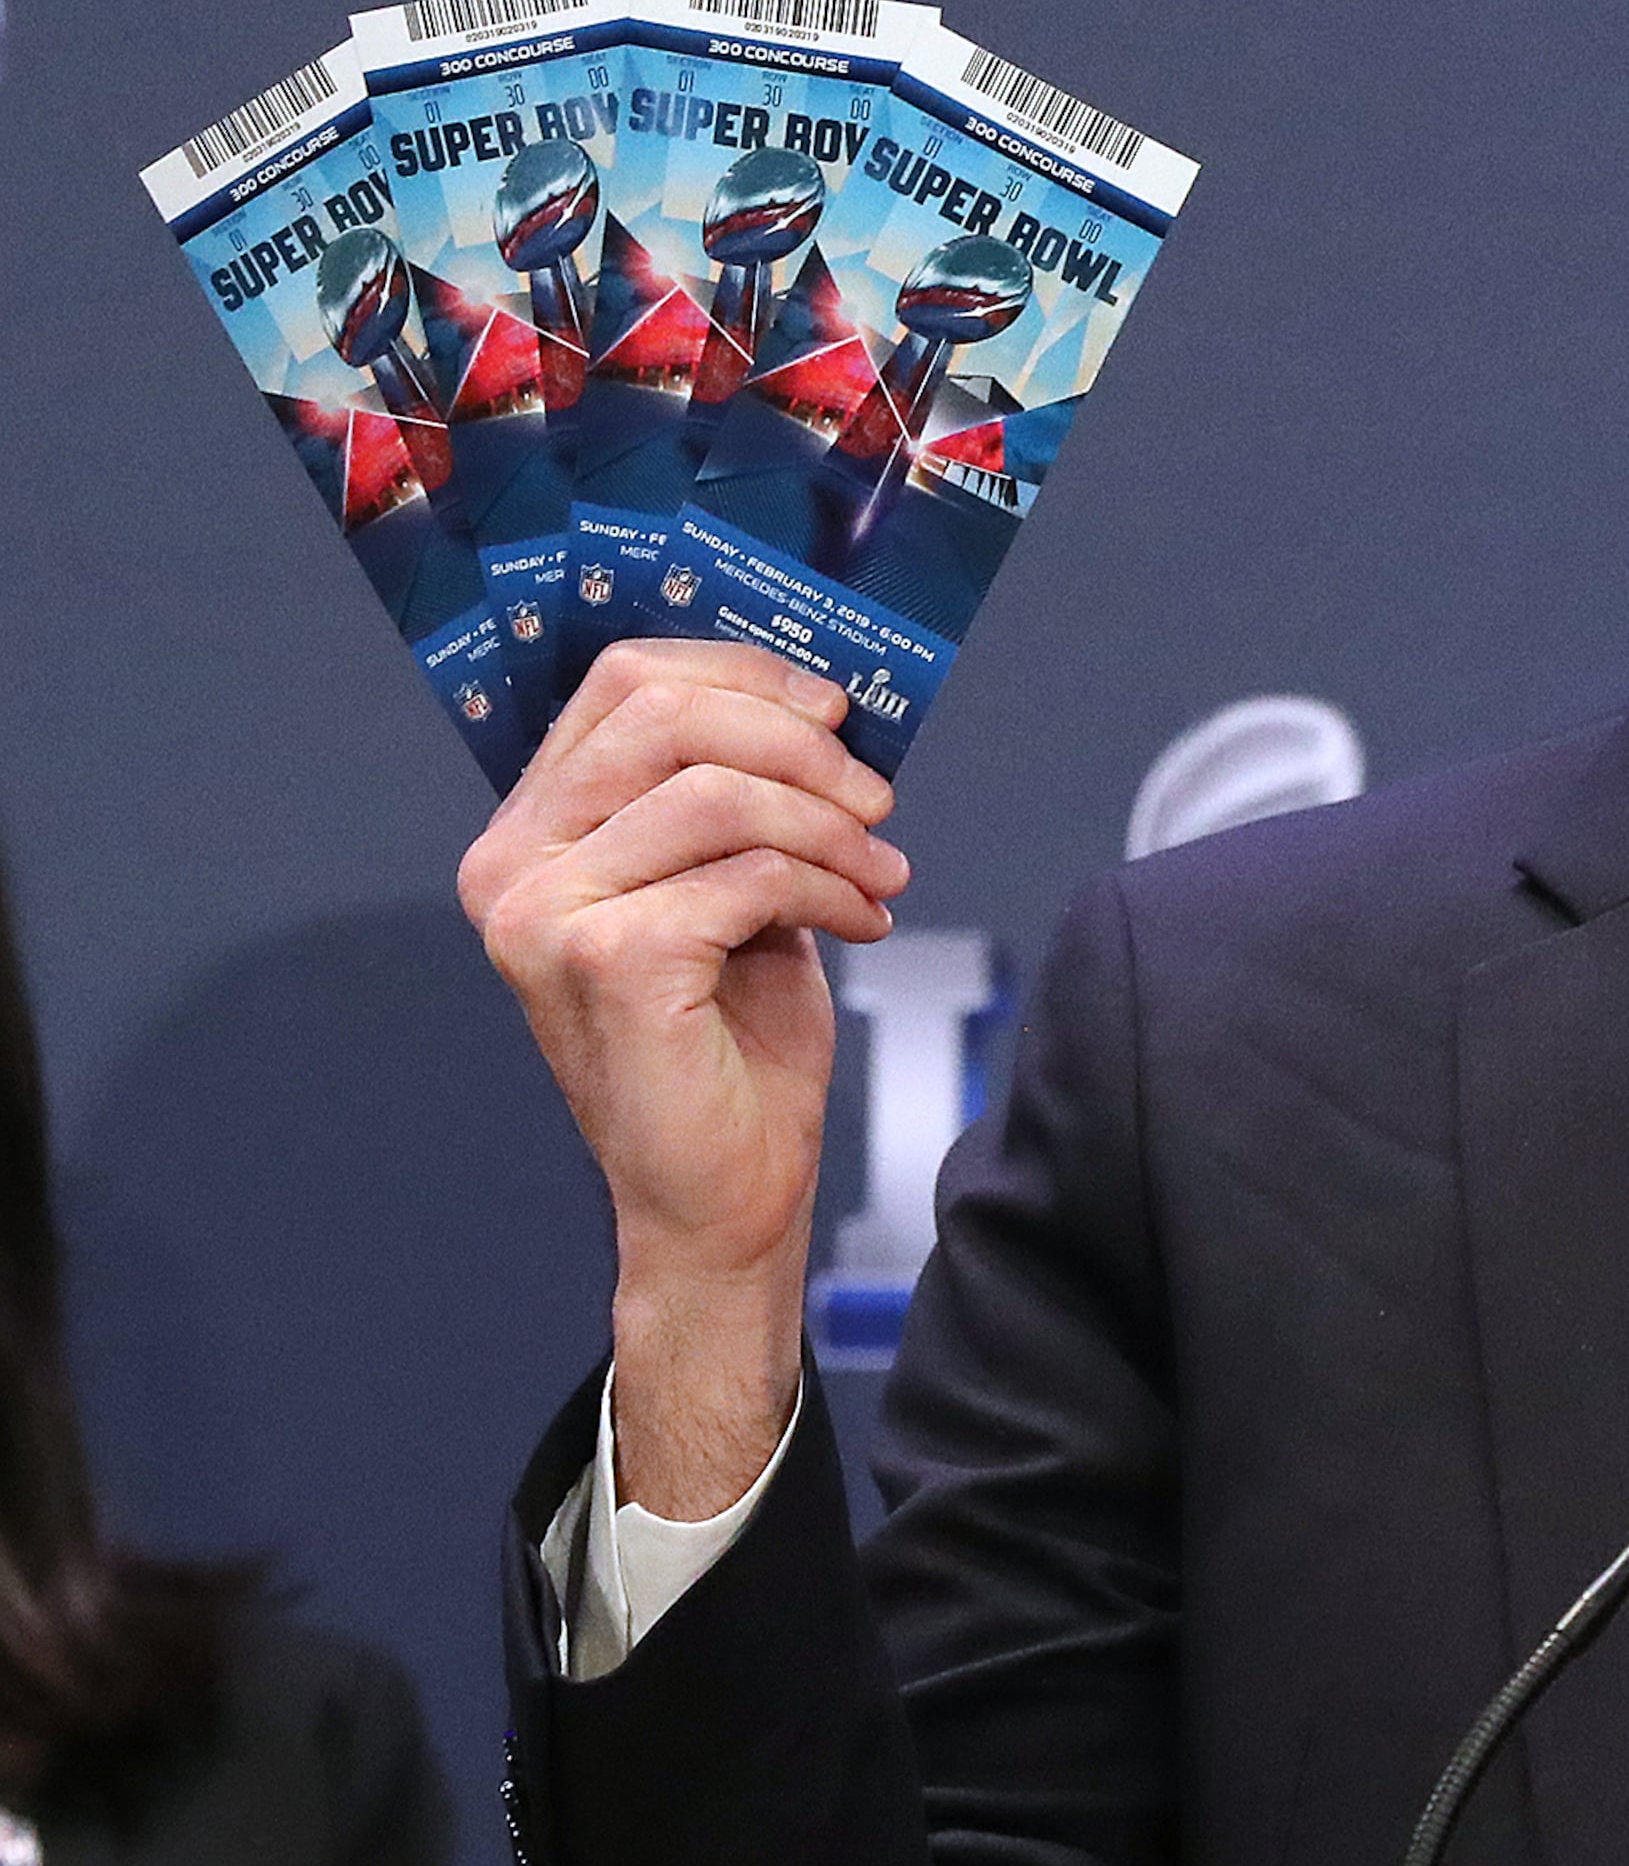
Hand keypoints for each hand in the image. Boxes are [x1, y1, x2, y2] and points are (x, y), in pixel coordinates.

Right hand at [461, 639, 910, 1514]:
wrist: (721, 1193)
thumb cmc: (728, 1044)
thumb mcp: (730, 887)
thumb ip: (737, 796)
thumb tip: (819, 702)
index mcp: (530, 832)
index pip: (623, 683)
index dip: (743, 672)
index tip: (834, 705)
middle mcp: (511, 866)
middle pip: (665, 716)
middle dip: (798, 741)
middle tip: (875, 797)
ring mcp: (546, 914)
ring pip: (721, 793)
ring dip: (830, 826)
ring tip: (880, 874)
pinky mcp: (609, 960)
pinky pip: (748, 872)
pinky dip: (828, 886)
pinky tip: (864, 921)